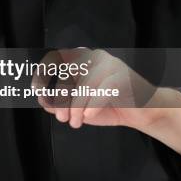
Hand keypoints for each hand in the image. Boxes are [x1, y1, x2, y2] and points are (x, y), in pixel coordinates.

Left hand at [33, 48, 161, 129]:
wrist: (143, 112)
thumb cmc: (111, 106)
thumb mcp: (81, 105)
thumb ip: (62, 102)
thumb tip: (43, 100)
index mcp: (84, 59)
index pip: (58, 58)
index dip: (45, 72)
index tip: (37, 90)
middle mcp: (95, 57)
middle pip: (68, 75)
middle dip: (61, 100)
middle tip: (62, 118)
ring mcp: (110, 65)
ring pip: (83, 86)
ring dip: (76, 108)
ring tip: (76, 122)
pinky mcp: (121, 77)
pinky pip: (100, 93)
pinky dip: (91, 107)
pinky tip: (88, 117)